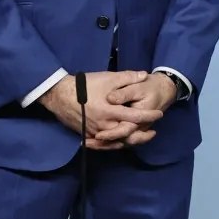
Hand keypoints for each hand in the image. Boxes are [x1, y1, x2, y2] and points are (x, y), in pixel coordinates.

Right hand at [38, 71, 163, 149]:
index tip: (159, 114)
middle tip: (153, 132)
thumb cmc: (84, 85)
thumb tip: (144, 75)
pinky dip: (115, 143)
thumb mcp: (107, 78)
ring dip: (130, 141)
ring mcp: (95, 132)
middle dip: (142, 135)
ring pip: (117, 142)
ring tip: (140, 137)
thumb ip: (127, 77)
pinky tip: (122, 140)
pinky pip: (105, 143)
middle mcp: (104, 125)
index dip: (149, 116)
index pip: (135, 116)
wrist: (59, 95)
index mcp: (111, 111)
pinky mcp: (88, 134)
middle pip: (128, 135)